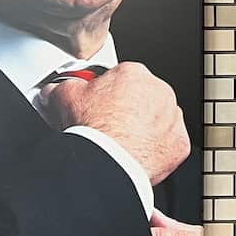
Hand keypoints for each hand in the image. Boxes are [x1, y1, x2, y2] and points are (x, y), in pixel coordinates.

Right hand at [38, 62, 189, 184]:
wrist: (110, 162)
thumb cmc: (93, 129)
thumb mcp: (65, 96)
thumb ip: (64, 86)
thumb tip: (55, 89)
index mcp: (134, 74)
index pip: (123, 78)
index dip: (108, 92)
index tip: (101, 104)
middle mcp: (160, 92)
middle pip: (145, 98)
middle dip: (129, 110)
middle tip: (111, 125)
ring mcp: (173, 118)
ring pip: (160, 120)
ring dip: (145, 128)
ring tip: (123, 141)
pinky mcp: (180, 143)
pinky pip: (169, 143)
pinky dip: (157, 149)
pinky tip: (138, 154)